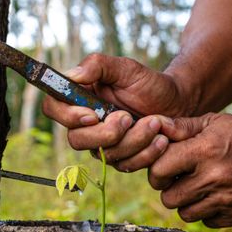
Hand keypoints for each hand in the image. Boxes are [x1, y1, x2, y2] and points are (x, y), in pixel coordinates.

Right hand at [42, 53, 187, 170]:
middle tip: (128, 117)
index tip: (92, 114)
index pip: (53, 109)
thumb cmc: (149, 83)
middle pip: (76, 139)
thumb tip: (73, 75)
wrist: (178, 104)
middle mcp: (85, 124)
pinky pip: (124, 165)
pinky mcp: (120, 159)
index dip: (67, 116)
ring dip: (133, 140)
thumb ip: (98, 65)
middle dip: (105, 133)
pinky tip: (161, 139)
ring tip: (155, 123)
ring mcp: (101, 144)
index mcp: (79, 98)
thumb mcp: (127, 68)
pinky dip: (146, 153)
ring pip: (104, 155)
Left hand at [150, 113, 231, 227]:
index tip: (164, 166)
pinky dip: (207, 212)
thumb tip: (153, 126)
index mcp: (204, 151)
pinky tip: (214, 197)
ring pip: (185, 213)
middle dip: (168, 189)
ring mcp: (228, 199)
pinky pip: (208, 222)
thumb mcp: (216, 121)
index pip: (159, 170)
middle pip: (168, 198)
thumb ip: (182, 127)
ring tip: (195, 188)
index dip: (156, 169)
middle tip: (177, 179)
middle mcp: (214, 178)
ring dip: (186, 202)